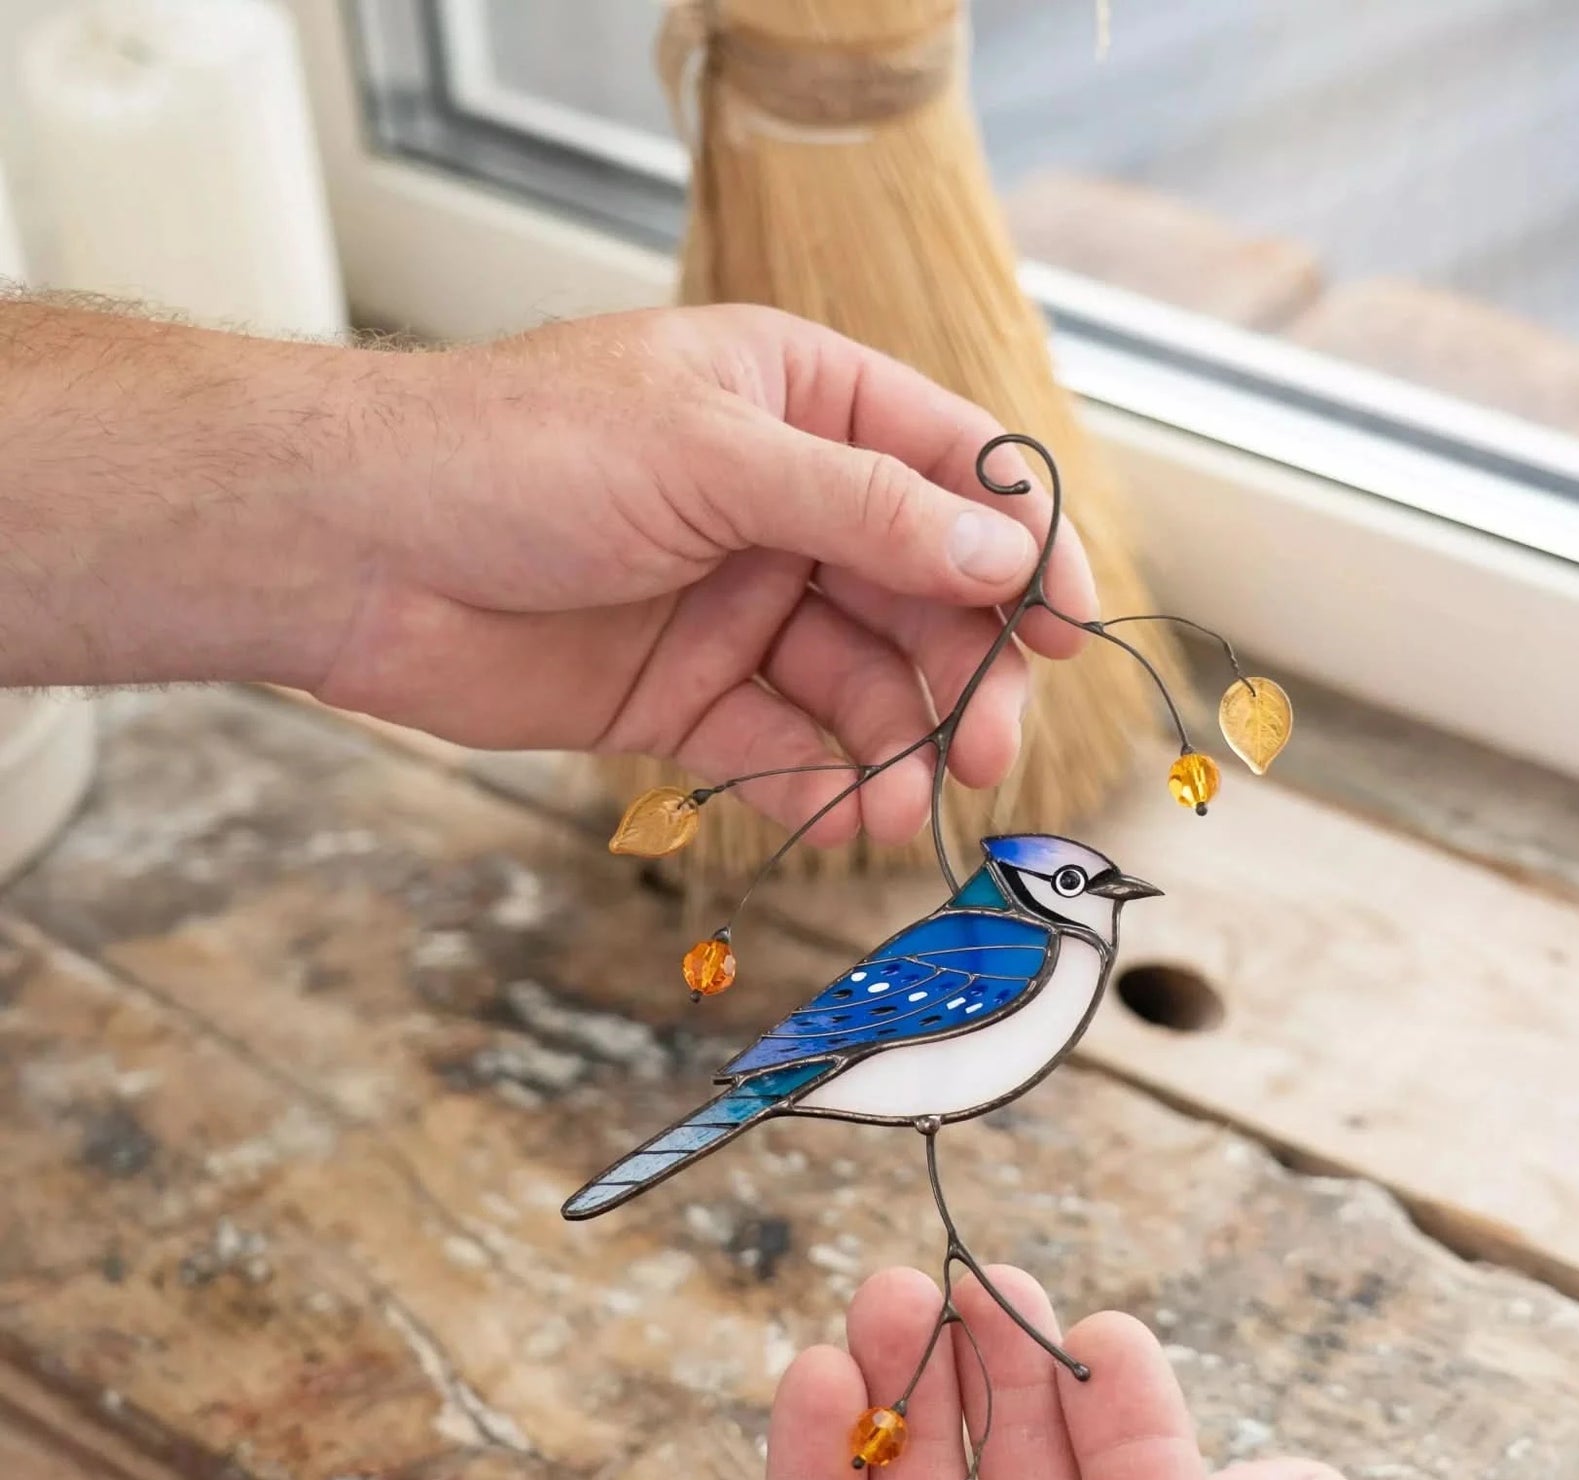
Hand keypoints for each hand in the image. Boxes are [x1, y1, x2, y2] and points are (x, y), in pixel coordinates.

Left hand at [0, 300, 1095, 844]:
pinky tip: (842, 821)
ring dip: (897, 748)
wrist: (351, 551)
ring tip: (909, 810)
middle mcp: (782, 502)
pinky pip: (785, 746)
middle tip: (989, 750)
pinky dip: (820, 787)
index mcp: (797, 400)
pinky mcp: (689, 694)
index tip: (1068, 624)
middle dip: (963, 675)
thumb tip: (1002, 552)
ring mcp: (738, 602)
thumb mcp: (711, 456)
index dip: (1020, 546)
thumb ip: (868, 510)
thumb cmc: (511, 454)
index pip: (952, 468)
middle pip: (922, 594)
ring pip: (861, 683)